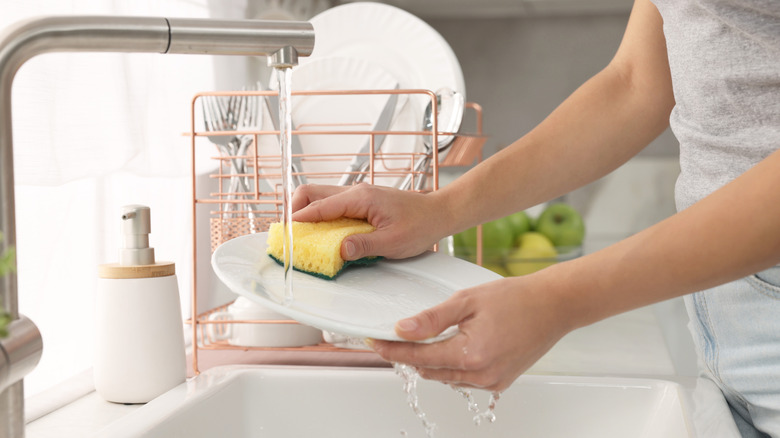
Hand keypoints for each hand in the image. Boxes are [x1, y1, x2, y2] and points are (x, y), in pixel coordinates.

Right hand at [292, 183, 449, 259]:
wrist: (438, 213)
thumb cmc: (420, 224)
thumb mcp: (393, 242)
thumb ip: (364, 246)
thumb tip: (340, 250)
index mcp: (361, 198)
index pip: (319, 206)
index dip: (298, 220)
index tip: (285, 234)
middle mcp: (355, 191)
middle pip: (311, 193)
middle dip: (295, 210)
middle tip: (289, 233)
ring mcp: (357, 195)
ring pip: (320, 196)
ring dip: (307, 212)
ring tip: (301, 235)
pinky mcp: (360, 202)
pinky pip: (332, 204)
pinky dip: (320, 215)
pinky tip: (321, 233)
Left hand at [368, 273, 573, 391]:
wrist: (553, 306)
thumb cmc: (516, 298)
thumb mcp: (467, 301)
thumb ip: (432, 318)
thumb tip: (402, 330)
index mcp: (470, 355)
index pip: (418, 357)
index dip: (393, 350)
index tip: (375, 344)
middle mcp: (481, 375)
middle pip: (430, 370)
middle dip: (411, 355)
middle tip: (396, 338)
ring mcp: (492, 381)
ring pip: (447, 377)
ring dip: (434, 361)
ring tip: (429, 337)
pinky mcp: (501, 381)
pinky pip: (466, 379)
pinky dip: (454, 366)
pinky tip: (456, 346)